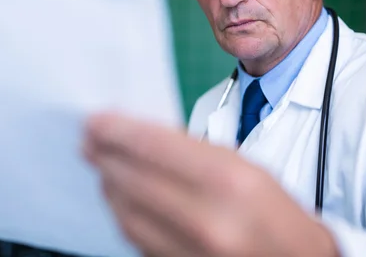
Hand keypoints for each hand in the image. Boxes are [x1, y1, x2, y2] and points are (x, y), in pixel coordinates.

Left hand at [84, 112, 338, 256]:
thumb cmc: (276, 214)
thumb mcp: (247, 169)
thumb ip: (194, 154)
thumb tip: (142, 139)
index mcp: (231, 180)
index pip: (155, 146)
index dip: (117, 130)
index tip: (95, 120)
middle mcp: (208, 218)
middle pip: (132, 179)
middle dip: (104, 155)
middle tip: (89, 140)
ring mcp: (191, 251)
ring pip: (126, 211)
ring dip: (108, 183)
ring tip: (101, 164)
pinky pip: (134, 238)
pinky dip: (121, 212)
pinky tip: (118, 195)